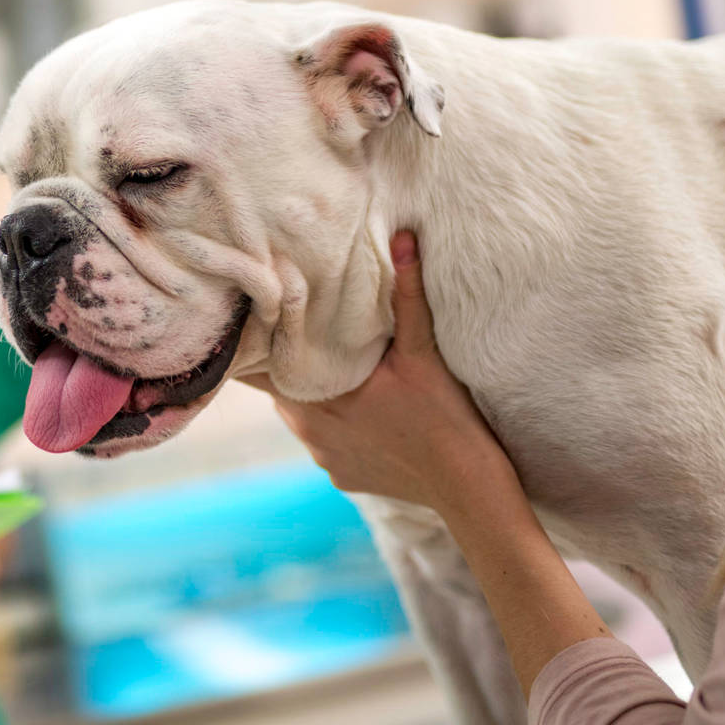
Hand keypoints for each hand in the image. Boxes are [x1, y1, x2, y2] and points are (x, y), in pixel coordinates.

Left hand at [262, 231, 520, 513]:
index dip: (256, 343)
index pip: (257, 368)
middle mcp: (307, 432)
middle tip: (299, 329)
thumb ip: (406, 294)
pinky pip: (324, 439)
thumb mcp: (423, 352)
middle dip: (289, 360)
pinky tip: (362, 408)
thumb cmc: (445, 417)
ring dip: (312, 390)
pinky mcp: (341, 475)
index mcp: (312, 399)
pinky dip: (334, 421)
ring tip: (333, 364)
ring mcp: (323, 458)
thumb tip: (402, 237)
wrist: (468, 487)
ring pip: (301, 412)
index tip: (259, 317)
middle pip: (279, 386)